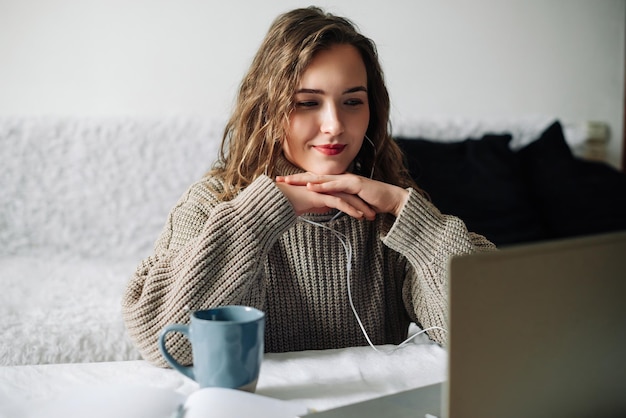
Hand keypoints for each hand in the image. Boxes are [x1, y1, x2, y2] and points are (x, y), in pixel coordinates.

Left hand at [276, 173, 408, 218]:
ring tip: (288, 182)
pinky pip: (336, 185)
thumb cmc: (373, 203)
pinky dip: (322, 185)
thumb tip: (326, 206)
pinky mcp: (355, 184)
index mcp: (338, 182)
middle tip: (277, 180)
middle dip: (294, 178)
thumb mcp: (350, 203)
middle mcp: (341, 178)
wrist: (392, 201)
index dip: (298, 181)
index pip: (314, 181)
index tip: (282, 184)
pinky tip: (311, 187)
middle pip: (313, 177)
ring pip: (321, 179)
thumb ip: (338, 202)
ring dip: (303, 180)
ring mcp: (348, 179)